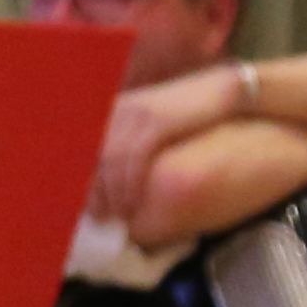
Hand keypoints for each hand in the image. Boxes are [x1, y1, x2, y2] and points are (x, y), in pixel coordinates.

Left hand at [92, 70, 244, 231]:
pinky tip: (132, 203)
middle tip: (99, 216)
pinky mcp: (156, 121)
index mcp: (115, 109)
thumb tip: (114, 175)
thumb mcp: (153, 123)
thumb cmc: (190, 112)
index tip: (86, 204)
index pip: (85, 148)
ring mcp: (136, 113)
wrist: (224, 90)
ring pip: (108, 160)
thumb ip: (132, 141)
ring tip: (116, 215)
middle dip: (91, 190)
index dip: (83, 178)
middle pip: (91, 156)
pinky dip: (129, 184)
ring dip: (110, 192)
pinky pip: (133, 158)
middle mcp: (120, 108)